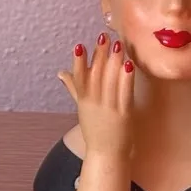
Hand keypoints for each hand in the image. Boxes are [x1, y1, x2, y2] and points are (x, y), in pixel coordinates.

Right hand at [58, 33, 134, 157]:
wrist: (106, 154)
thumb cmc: (94, 130)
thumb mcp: (81, 107)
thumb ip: (73, 88)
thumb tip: (61, 72)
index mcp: (83, 100)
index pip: (80, 77)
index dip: (79, 61)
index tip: (79, 45)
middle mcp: (94, 102)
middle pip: (96, 74)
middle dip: (100, 54)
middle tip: (103, 36)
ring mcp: (109, 108)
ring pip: (111, 80)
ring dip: (114, 61)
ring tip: (118, 45)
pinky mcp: (124, 113)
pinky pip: (125, 92)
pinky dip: (126, 78)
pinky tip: (129, 65)